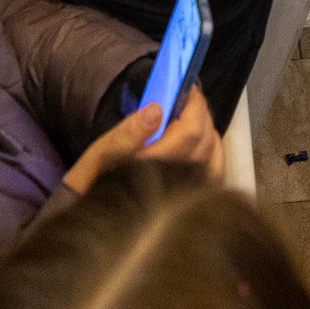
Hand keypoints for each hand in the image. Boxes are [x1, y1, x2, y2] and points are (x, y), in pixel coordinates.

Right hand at [63, 88, 223, 194]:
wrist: (94, 220)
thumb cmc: (94, 181)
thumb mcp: (103, 152)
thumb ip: (130, 132)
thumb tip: (157, 109)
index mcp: (155, 166)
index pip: (190, 131)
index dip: (195, 104)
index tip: (188, 87)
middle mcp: (178, 182)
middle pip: (205, 141)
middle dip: (201, 114)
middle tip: (190, 98)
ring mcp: (188, 194)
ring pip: (214, 157)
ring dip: (209, 131)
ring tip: (195, 117)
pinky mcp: (191, 202)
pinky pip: (215, 175)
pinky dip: (214, 153)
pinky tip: (203, 144)